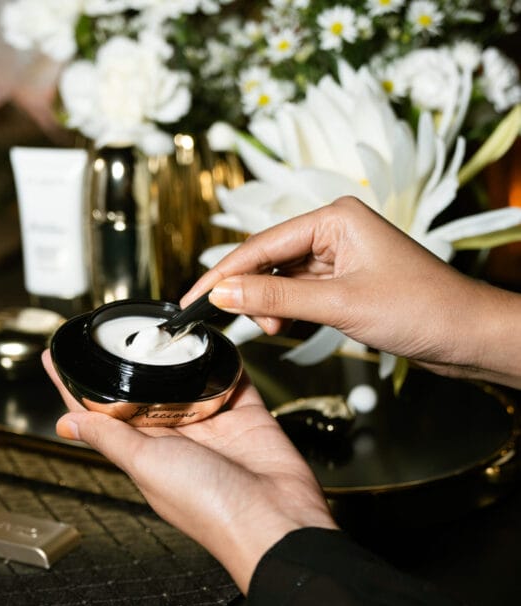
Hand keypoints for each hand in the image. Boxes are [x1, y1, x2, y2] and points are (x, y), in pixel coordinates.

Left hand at [42, 350, 335, 592]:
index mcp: (146, 452)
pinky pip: (231, 379)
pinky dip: (222, 359)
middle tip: (109, 330)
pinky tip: (210, 338)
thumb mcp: (148, 466)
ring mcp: (211, 426)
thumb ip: (111, 438)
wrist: (275, 520)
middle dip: (127, 363)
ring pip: (186, 381)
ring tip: (157, 325)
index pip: (101, 412)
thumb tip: (66, 424)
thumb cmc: (211, 508)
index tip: (56, 358)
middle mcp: (176, 438)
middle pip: (144, 391)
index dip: (77, 385)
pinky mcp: (245, 416)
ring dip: (174, 357)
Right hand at [182, 196, 520, 388]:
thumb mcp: (339, 304)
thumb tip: (223, 292)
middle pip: (268, 260)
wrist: (466, 335)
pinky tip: (289, 326)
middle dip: (252, 293)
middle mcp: (334, 231)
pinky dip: (288, 312)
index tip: (193, 299)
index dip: (223, 273)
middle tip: (249, 322)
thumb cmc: (420, 308)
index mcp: (334, 218)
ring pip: (282, 280)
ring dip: (271, 306)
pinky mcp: (344, 283)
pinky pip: (300, 294)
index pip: (262, 244)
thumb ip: (276, 297)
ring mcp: (339, 258)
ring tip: (277, 328)